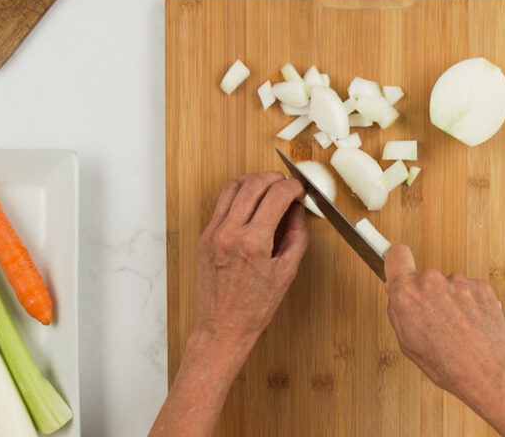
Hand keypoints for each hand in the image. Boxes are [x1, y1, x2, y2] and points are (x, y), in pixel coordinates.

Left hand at [193, 171, 307, 343]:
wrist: (223, 326)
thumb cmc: (255, 307)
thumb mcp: (287, 272)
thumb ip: (296, 235)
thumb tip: (296, 210)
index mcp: (254, 242)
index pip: (277, 195)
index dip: (293, 187)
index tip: (299, 190)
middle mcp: (230, 233)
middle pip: (254, 184)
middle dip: (275, 178)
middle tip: (287, 184)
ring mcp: (214, 233)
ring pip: (233, 187)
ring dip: (254, 181)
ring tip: (268, 188)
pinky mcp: (204, 236)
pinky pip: (221, 203)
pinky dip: (238, 195)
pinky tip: (251, 203)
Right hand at [384, 245, 504, 436]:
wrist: (488, 372)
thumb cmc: (447, 365)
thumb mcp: (408, 344)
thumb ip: (398, 312)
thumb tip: (394, 291)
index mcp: (407, 294)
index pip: (396, 255)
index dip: (397, 261)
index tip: (400, 266)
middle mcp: (431, 282)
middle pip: (424, 278)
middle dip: (428, 294)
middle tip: (436, 322)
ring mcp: (458, 282)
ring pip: (448, 286)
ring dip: (451, 301)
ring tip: (458, 330)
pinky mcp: (480, 286)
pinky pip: (469, 290)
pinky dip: (470, 304)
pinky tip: (472, 326)